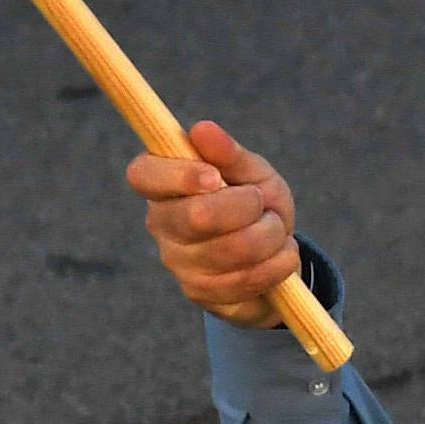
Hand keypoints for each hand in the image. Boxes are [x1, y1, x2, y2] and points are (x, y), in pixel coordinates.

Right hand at [126, 119, 300, 323]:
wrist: (274, 256)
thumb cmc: (254, 203)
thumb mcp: (251, 172)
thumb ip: (229, 153)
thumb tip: (202, 129)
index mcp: (163, 186)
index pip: (143, 175)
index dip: (180, 175)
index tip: (215, 176)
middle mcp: (161, 225)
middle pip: (197, 216)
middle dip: (247, 206)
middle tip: (261, 202)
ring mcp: (178, 263)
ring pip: (233, 249)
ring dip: (271, 235)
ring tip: (275, 229)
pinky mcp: (201, 294)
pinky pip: (248, 279)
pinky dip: (278, 263)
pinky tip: (281, 255)